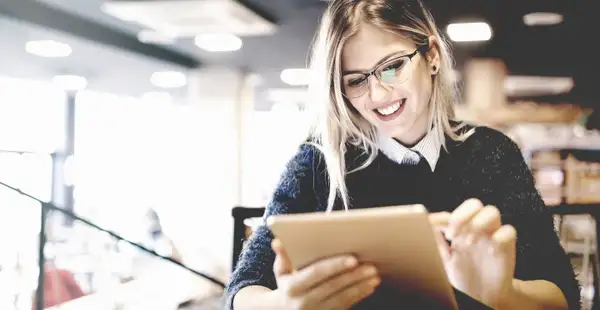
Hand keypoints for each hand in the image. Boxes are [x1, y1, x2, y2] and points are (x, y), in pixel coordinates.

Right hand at [265, 239, 379, 309]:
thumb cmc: (286, 286)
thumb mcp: (280, 272)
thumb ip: (283, 256)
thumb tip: (278, 241)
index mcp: (292, 287)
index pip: (316, 274)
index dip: (335, 266)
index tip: (353, 259)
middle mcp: (303, 302)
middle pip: (333, 286)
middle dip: (353, 276)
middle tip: (371, 266)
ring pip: (342, 298)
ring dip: (360, 287)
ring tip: (374, 276)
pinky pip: (345, 306)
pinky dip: (358, 296)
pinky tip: (369, 287)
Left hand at [430, 199, 516, 307]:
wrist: (482, 297)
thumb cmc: (463, 276)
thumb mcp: (444, 260)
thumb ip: (436, 243)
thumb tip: (428, 225)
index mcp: (462, 229)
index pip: (456, 211)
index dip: (447, 218)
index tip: (442, 233)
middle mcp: (477, 228)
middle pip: (474, 204)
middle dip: (462, 215)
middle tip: (453, 235)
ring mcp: (492, 235)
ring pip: (492, 212)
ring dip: (478, 223)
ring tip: (469, 242)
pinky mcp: (507, 247)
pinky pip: (509, 231)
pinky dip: (499, 238)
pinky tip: (490, 253)